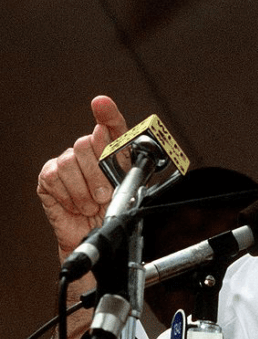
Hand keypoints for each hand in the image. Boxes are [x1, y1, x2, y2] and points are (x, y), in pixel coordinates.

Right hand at [37, 96, 128, 262]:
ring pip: (70, 160)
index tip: (101, 104)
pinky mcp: (48, 177)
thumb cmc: (113, 210)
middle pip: (86, 142)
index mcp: (113, 151)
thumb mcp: (128, 188)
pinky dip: (69, 195)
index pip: (112, 125)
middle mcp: (88, 151)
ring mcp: (66, 162)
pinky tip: (76, 205)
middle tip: (104, 195)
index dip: (107, 113)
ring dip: (84, 189)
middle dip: (98, 174)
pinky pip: (54, 177)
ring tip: (92, 204)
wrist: (96, 235)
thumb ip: (124, 164)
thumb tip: (110, 141)